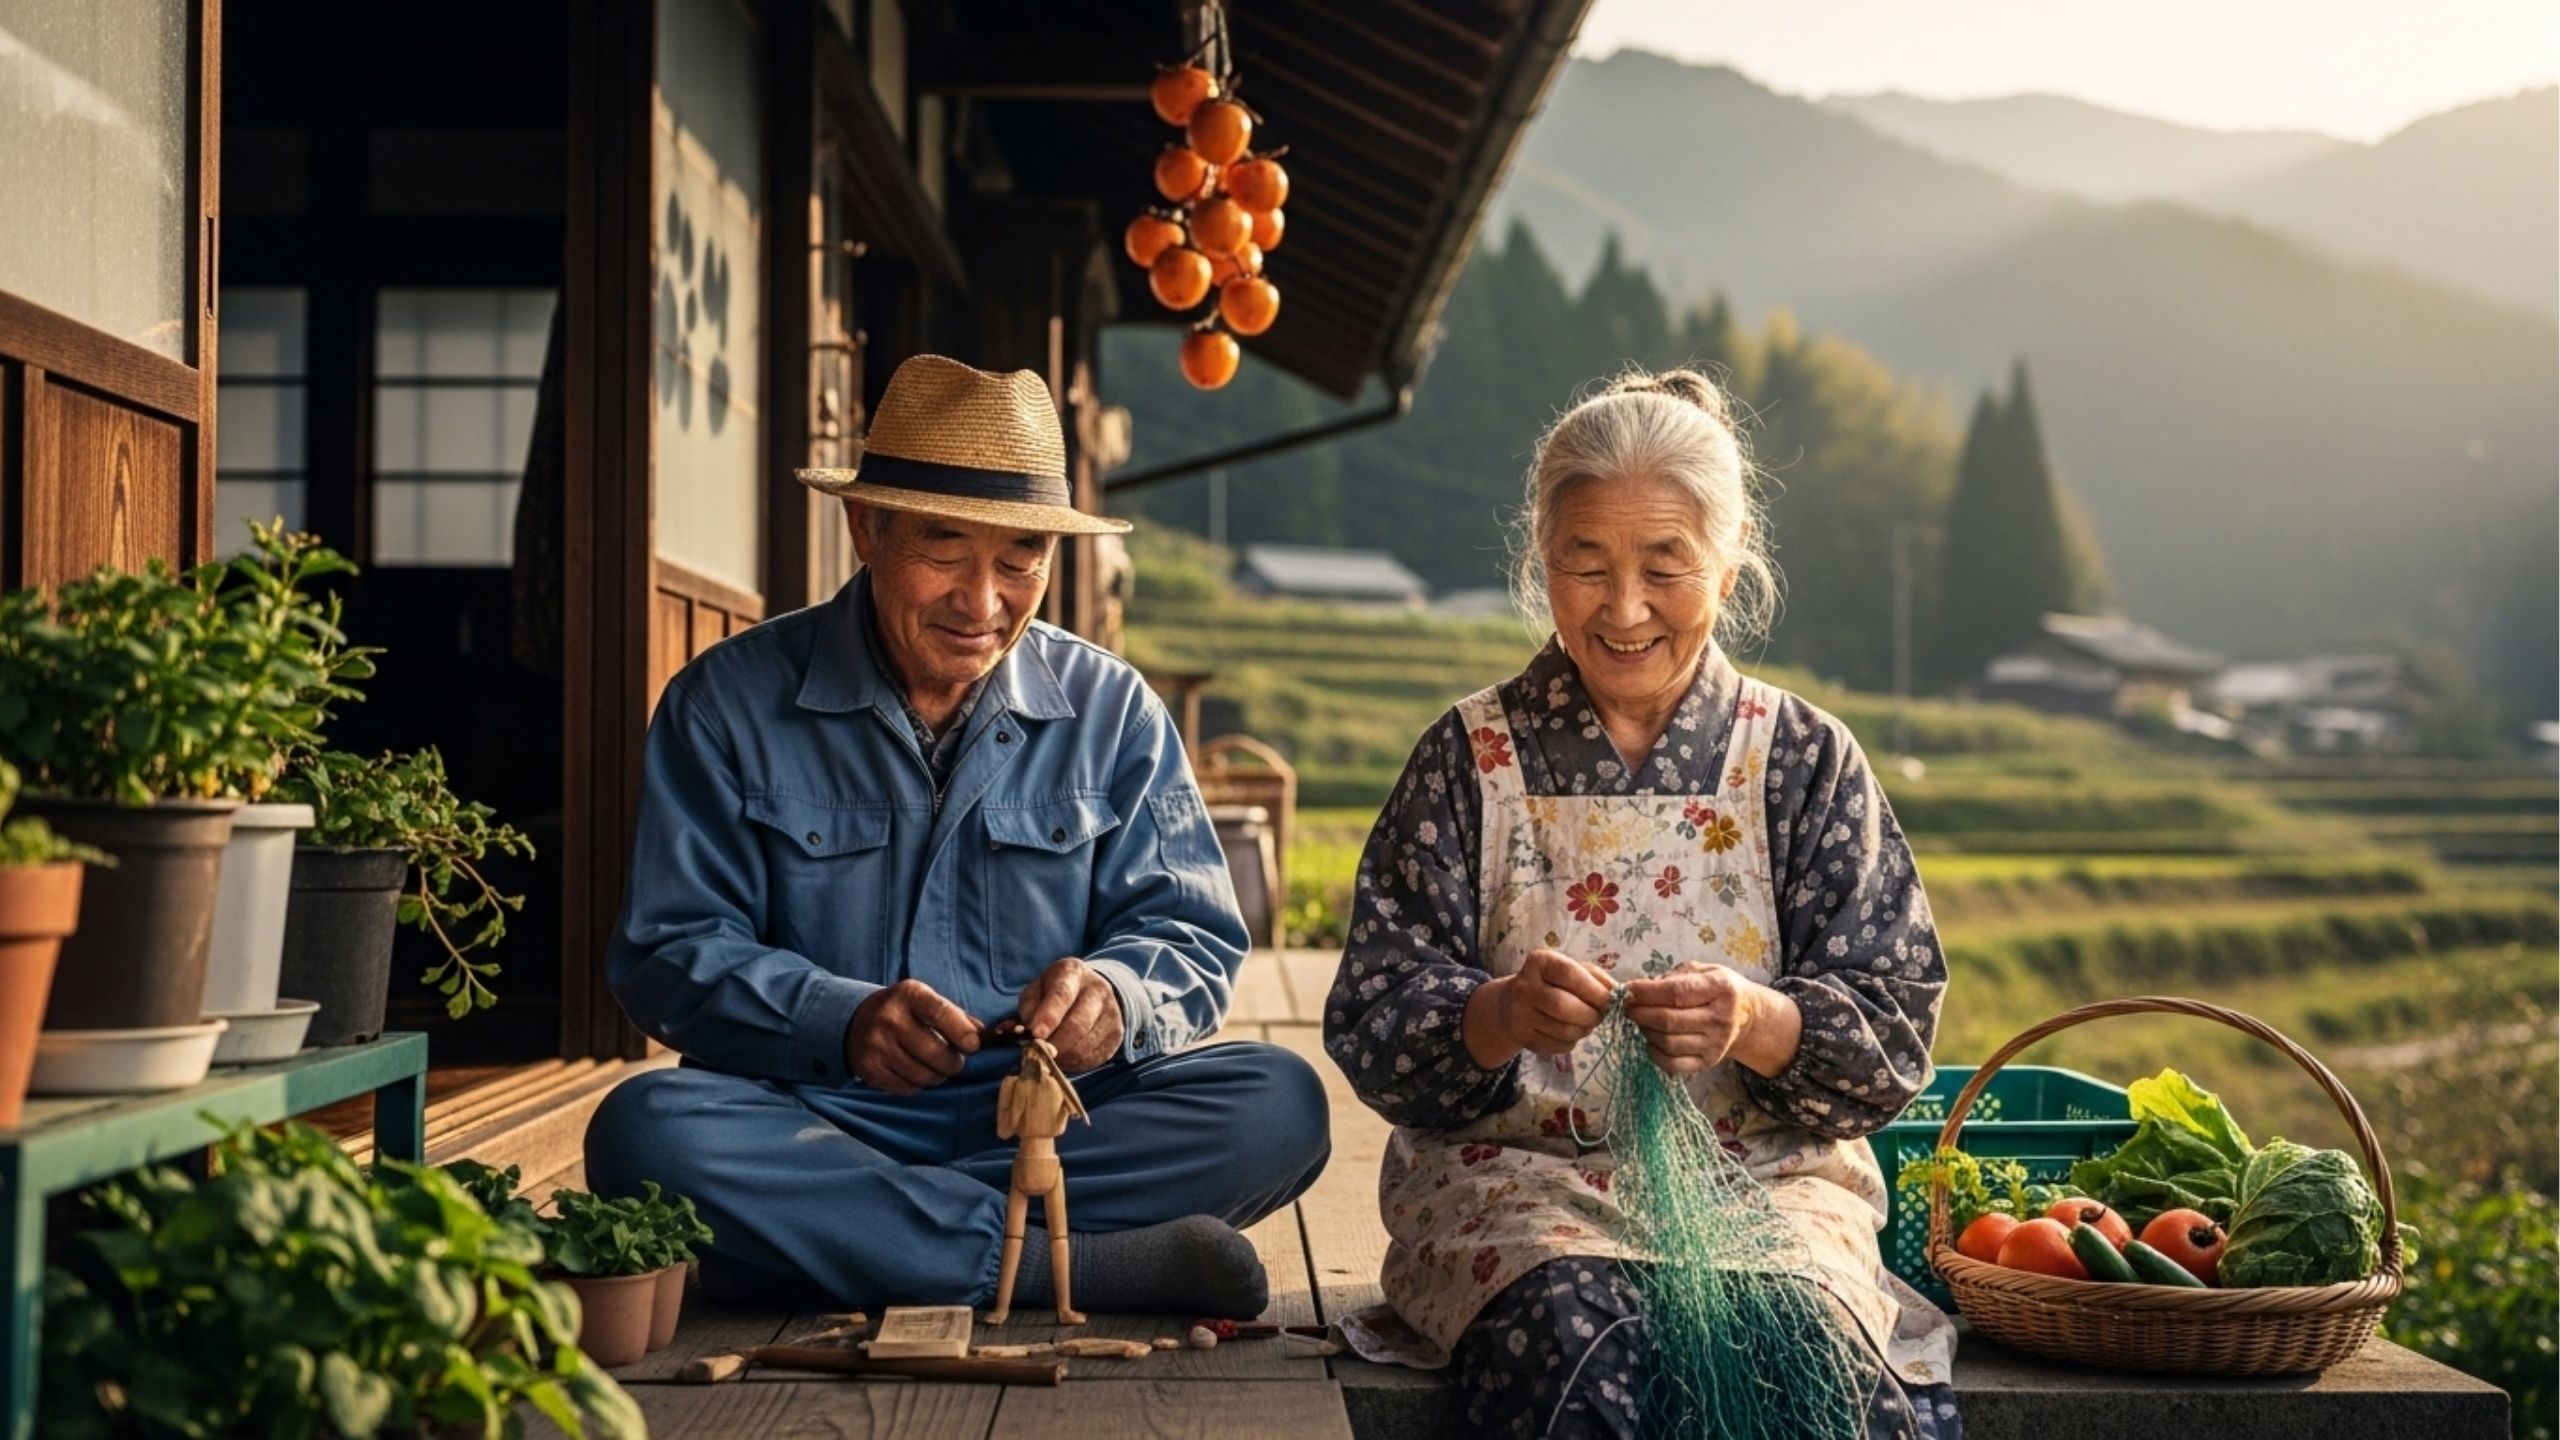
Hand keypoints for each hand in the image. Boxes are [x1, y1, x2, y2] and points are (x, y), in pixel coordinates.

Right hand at [845, 979, 980, 1093]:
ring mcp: (876, 1044)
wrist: (858, 1021)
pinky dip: (918, 1085)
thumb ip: (956, 1016)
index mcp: (910, 995)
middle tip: (955, 1062)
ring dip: (937, 1077)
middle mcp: (889, 1017)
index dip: (961, 1032)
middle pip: (934, 1052)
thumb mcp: (927, 1002)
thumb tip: (982, 1034)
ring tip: (937, 1068)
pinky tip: (916, 1072)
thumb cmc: (905, 1012)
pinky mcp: (869, 1068)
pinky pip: (906, 1088)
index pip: (940, 1012)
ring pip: (922, 1075)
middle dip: (953, 1063)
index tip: (973, 1046)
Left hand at [1018, 956, 1124, 1072]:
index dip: (1049, 1016)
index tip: (1036, 1034)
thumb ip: (1029, 1008)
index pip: (1062, 995)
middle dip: (1055, 1043)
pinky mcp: (1117, 1033)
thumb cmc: (1053, 993)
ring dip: (1064, 1056)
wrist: (1089, 992)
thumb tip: (1029, 1033)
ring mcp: (1112, 1011)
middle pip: (1078, 1023)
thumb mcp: (1036, 991)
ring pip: (1086, 1044)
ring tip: (1050, 1055)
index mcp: (1073, 972)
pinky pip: (1094, 1056)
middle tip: (1038, 1053)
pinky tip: (1065, 1056)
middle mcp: (1098, 989)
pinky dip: (1076, 1063)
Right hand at [1464, 948, 1616, 1066]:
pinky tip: (1569, 1032)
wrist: (1512, 1005)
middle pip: (1563, 1006)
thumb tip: (1620, 994)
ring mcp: (1520, 1014)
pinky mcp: (1522, 1037)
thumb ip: (1597, 978)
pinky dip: (1571, 1042)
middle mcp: (1524, 987)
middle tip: (1599, 1016)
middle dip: (1590, 1015)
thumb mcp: (1572, 970)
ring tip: (1585, 1023)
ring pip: (1563, 1030)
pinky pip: (1558, 1045)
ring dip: (1583, 1030)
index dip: (1593, 989)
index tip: (1609, 1000)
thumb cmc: (1552, 983)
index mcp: (1539, 962)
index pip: (1569, 974)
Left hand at [1620, 964, 1800, 1076]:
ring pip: (1668, 1043)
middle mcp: (1720, 1018)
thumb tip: (1640, 989)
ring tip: (1640, 1020)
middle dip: (1640, 1012)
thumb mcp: (1702, 970)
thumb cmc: (1717, 988)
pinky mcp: (1708, 1062)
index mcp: (1720, 989)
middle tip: (1627, 1006)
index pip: (1677, 993)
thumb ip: (1673, 976)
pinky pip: (1673, 1064)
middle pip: (1669, 1020)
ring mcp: (1715, 1044)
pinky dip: (1654, 1054)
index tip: (1627, 989)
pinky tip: (1650, 1040)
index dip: (1647, 992)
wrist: (1746, 1015)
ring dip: (1645, 1031)